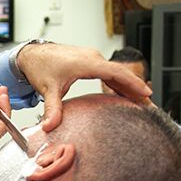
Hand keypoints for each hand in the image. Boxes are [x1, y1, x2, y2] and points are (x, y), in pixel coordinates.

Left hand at [17, 43, 152, 131]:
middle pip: (121, 73)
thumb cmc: (40, 66)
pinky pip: (108, 72)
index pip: (116, 73)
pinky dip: (117, 82)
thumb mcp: (47, 88)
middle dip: (136, 88)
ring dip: (128, 85)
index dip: (133, 83)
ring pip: (115, 72)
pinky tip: (123, 93)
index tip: (146, 94)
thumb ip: (52, 108)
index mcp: (87, 62)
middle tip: (149, 104)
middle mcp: (92, 58)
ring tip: (141, 101)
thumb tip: (50, 126)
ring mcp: (91, 58)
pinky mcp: (88, 61)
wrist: (31, 54)